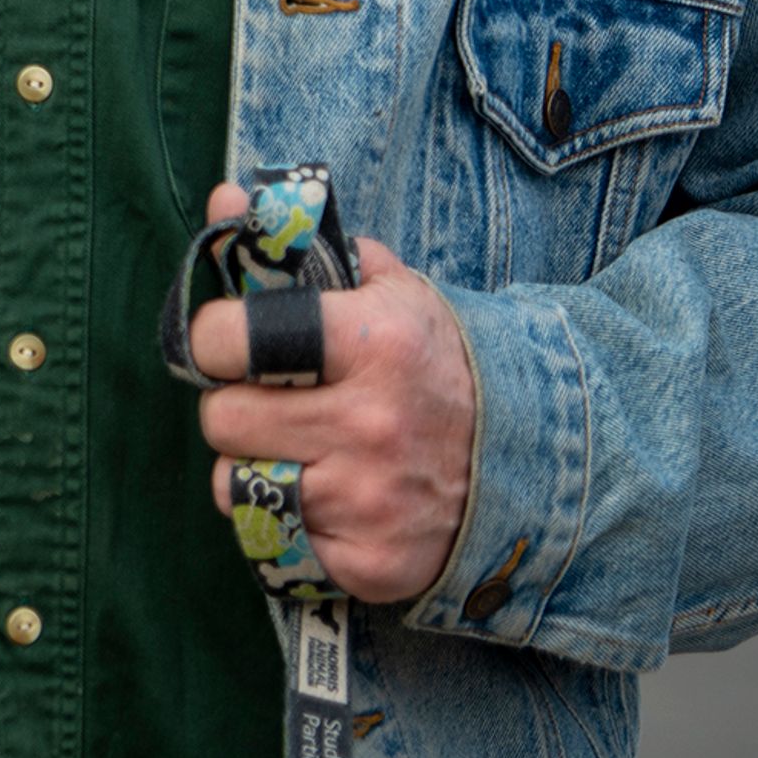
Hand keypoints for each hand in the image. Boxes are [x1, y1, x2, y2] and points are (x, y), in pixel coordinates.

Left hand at [186, 181, 479, 604]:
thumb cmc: (438, 361)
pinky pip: (274, 541)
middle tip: (275, 401)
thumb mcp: (385, 290)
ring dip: (255, 466)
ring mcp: (370, 501)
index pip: (228, 339)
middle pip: (221, 418)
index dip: (216, 338)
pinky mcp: (371, 563)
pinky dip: (291, 521)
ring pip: (233, 485)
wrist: (541, 455)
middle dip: (237, 405)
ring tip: (303, 449)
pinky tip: (332, 496)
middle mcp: (370, 426)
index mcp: (371, 345)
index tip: (232, 342)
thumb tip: (226, 195)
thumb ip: (299, 245)